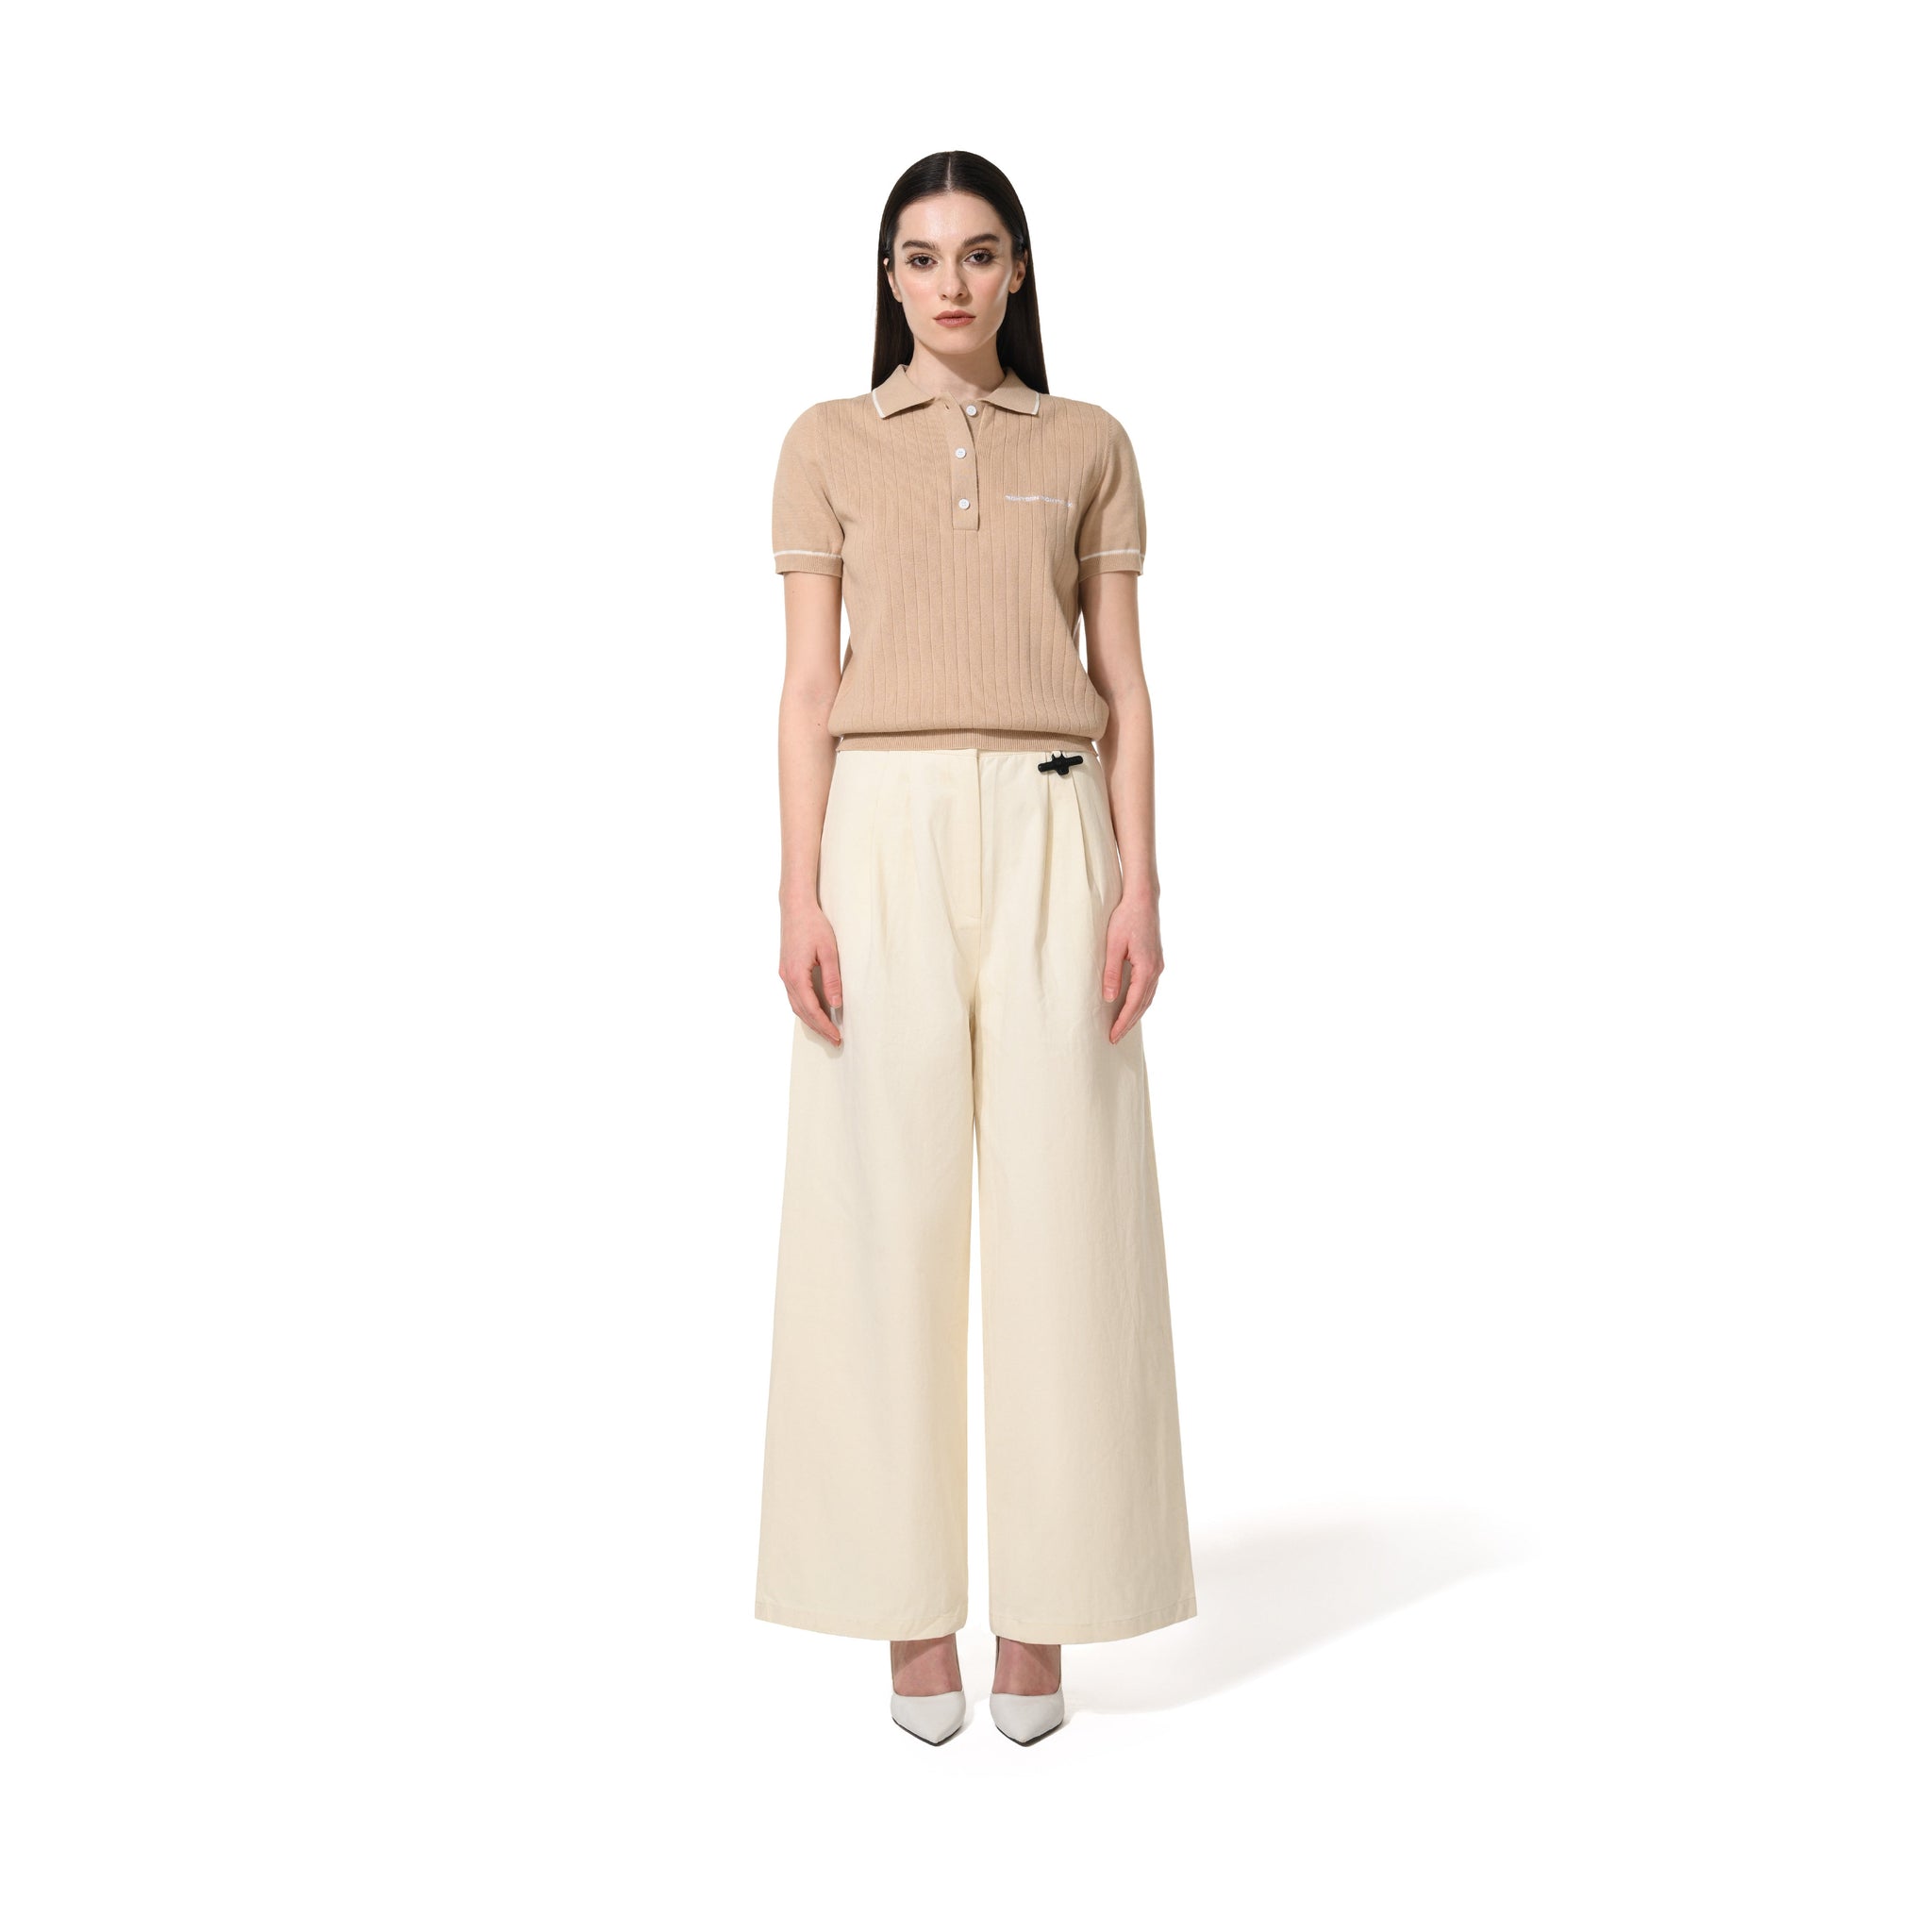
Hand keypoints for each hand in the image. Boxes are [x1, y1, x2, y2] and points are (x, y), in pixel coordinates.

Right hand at [779, 899, 843, 1044]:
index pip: (810, 1008)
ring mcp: (784, 974)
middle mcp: (786, 977)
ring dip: (810, 1020)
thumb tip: (836, 1003)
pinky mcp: (786, 970)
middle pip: (801, 1012)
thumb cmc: (814, 925)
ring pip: (795, 1006)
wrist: (795, 907)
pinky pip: (794, 996)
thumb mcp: (829, 951)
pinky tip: (814, 1012)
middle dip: (818, 1028)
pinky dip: (804, 1009)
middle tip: (835, 1040)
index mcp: (796, 974)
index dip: (824, 1025)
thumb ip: (832, 978)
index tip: (836, 1036)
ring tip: (826, 1031)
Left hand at [1102, 889, 1163, 1043]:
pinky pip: (1150, 988)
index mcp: (1147, 968)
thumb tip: (1110, 998)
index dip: (1123, 1021)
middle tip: (1115, 1038)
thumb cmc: (1125, 918)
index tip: (1113, 1035)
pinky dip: (1141, 1001)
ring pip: (1148, 997)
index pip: (1134, 1002)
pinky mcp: (1155, 960)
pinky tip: (1133, 1005)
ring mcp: (1158, 965)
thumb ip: (1111, 972)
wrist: (1143, 899)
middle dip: (1129, 1022)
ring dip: (1136, 1013)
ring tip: (1123, 1027)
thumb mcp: (1113, 945)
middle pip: (1143, 1004)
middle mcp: (1156, 969)